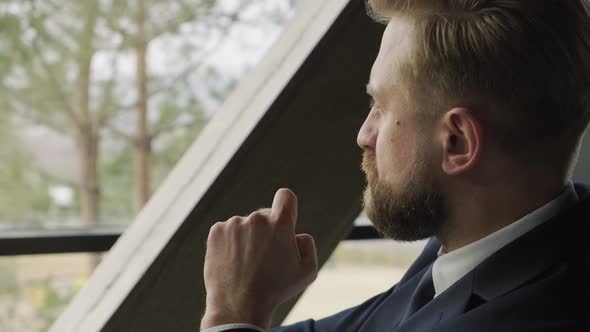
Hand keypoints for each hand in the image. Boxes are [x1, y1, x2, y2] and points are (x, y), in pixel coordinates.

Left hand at [201, 188, 317, 329]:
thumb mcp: (307, 271)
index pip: (286, 196)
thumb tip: (296, 234)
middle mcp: (257, 218)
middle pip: (264, 216)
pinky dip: (230, 243)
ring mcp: (234, 223)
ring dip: (247, 239)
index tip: (283, 218)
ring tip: (246, 265)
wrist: (239, 305)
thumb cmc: (276, 289)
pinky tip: (233, 262)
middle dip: (266, 232)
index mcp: (280, 223)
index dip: (286, 206)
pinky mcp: (216, 231)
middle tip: (264, 258)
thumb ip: (307, 244)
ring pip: (245, 226)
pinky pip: (227, 231)